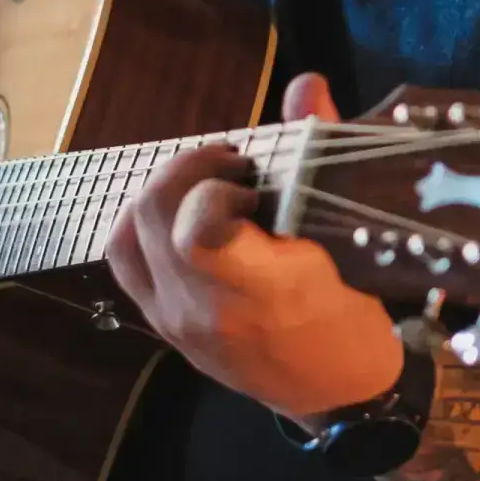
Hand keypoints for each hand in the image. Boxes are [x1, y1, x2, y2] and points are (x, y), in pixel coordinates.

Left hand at [105, 73, 403, 422]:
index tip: (250, 178)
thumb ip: (318, 155)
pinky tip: (179, 214)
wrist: (337, 396)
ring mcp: (173, 321)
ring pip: (126, 235)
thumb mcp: (355, 243)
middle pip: (152, 216)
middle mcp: (205, 310)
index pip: (197, 228)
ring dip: (157, 194)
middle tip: (229, 165)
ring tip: (203, 187)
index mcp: (262, 293)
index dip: (213, 186)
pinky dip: (140, 225)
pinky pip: (123, 260)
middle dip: (185, 170)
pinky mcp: (159, 325)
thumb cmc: (352, 317)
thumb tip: (307, 84)